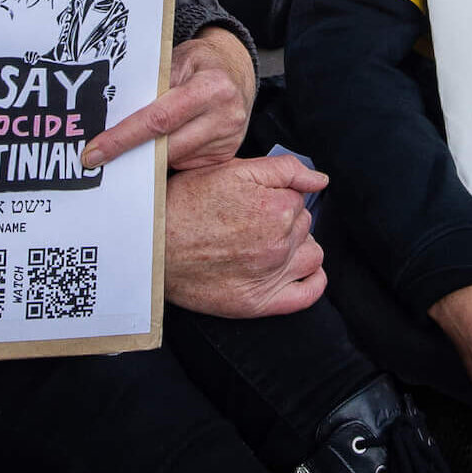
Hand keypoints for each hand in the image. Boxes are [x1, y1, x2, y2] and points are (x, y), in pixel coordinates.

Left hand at [80, 27, 253, 171]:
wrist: (236, 72)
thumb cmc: (201, 63)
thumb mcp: (177, 59)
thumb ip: (151, 85)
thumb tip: (114, 116)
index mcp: (212, 88)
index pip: (159, 119)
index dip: (123, 138)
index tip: (95, 152)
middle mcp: (225, 117)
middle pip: (165, 146)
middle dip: (130, 152)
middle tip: (100, 156)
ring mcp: (228, 140)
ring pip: (173, 159)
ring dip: (149, 155)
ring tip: (135, 144)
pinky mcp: (225, 156)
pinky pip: (185, 163)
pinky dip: (168, 157)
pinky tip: (163, 144)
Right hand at [164, 155, 327, 317]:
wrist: (151, 246)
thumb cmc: (186, 204)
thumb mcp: (232, 170)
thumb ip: (283, 169)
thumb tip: (320, 179)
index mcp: (278, 208)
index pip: (299, 197)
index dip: (277, 194)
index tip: (253, 199)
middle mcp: (280, 244)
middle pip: (304, 224)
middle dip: (286, 219)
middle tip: (251, 219)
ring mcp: (271, 275)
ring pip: (311, 253)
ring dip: (297, 246)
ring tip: (266, 242)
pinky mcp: (259, 302)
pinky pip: (308, 294)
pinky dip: (311, 281)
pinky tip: (298, 270)